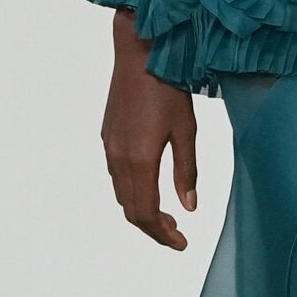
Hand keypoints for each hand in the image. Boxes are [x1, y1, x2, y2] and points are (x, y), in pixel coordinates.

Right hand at [101, 10, 197, 250]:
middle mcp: (118, 159)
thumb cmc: (168, 88)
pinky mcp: (107, 136)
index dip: (162, 234)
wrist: (139, 53)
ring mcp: (109, 147)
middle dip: (153, 227)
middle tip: (177, 233)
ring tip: (166, 214)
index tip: (182, 243)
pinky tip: (150, 185)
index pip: (145, 213)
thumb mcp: (186, 131)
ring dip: (141, 210)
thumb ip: (186, 172)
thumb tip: (189, 207)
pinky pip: (116, 176)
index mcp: (139, 161)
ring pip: (121, 194)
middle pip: (130, 209)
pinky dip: (132, 191)